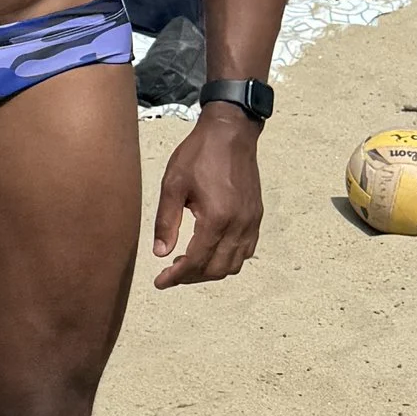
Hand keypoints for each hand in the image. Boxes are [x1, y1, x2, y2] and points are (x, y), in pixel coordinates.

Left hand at [151, 109, 262, 285]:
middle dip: (191, 277)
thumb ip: (166, 222)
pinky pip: (246, 251)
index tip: (160, 282)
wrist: (230, 133)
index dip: (177, 276)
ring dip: (210, 271)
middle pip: (216, 269)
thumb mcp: (173, 185)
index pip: (196, 261)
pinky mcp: (256, 216)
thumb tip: (160, 253)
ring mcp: (251, 221)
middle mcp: (239, 224)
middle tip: (170, 274)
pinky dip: (228, 260)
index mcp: (216, 218)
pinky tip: (209, 252)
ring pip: (234, 264)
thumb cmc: (198, 154)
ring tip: (187, 264)